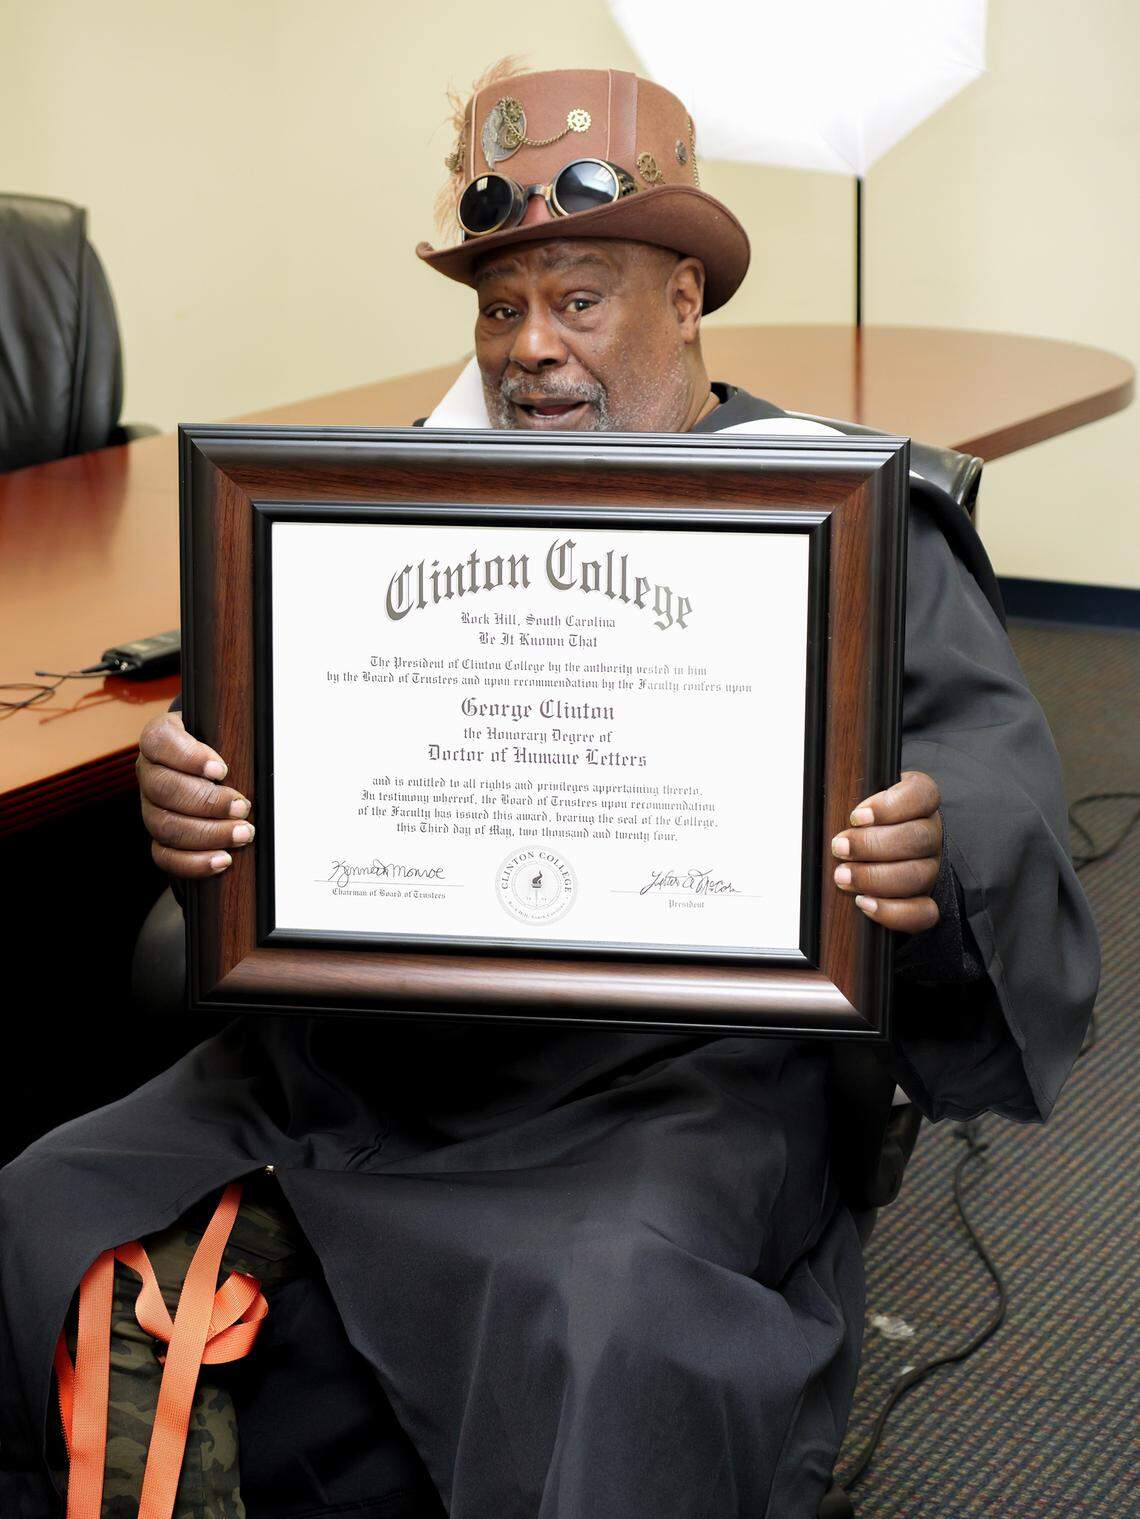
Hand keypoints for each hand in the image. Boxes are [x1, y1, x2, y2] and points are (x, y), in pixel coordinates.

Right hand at [137, 712, 252, 877]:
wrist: (212, 767)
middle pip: (163, 788)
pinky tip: (222, 859)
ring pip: (164, 824)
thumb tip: (262, 756)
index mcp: (160, 739)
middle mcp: (149, 771)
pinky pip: (164, 855)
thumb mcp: (226, 732)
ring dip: (208, 833)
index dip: (188, 757)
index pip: (159, 740)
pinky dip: (194, 861)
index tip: (221, 770)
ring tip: (242, 833)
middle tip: (242, 807)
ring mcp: (150, 805)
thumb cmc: (221, 745)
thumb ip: (234, 736)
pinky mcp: (159, 835)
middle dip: (207, 802)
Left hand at [831, 771, 941, 932]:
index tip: (857, 816)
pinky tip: (863, 902)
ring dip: (874, 878)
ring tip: (842, 876)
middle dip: (871, 845)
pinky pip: (923, 912)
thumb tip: (827, 814)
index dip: (890, 806)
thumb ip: (850, 802)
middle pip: (917, 838)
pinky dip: (892, 911)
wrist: (875, 854)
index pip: (922, 794)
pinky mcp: (926, 899)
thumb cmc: (863, 825)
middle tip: (839, 848)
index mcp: (919, 803)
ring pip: (917, 875)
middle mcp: (929, 834)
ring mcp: (930, 867)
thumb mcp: (859, 806)